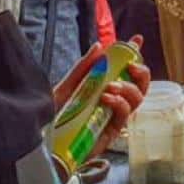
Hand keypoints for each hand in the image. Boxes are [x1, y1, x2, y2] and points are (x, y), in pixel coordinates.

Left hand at [53, 37, 151, 157]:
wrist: (43, 142)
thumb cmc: (53, 116)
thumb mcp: (66, 87)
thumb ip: (83, 68)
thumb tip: (99, 46)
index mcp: (103, 89)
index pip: (124, 70)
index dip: (134, 55)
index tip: (137, 40)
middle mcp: (112, 102)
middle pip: (138, 86)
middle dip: (141, 73)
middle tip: (131, 67)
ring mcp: (113, 118)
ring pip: (136, 100)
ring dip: (128, 89)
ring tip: (111, 87)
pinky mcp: (111, 133)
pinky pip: (123, 116)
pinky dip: (119, 104)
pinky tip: (106, 99)